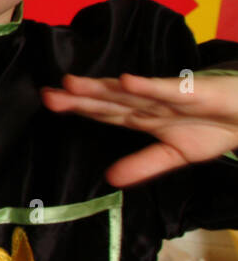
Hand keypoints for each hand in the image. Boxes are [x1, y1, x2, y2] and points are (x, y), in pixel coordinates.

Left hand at [41, 73, 237, 185]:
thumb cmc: (213, 128)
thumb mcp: (174, 154)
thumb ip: (142, 165)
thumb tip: (109, 179)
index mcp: (143, 117)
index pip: (104, 113)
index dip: (76, 108)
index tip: (48, 103)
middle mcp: (150, 103)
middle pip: (109, 101)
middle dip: (79, 98)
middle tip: (47, 94)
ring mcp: (170, 96)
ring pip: (131, 93)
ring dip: (102, 87)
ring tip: (72, 83)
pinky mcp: (194, 92)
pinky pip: (168, 90)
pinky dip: (148, 86)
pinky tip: (126, 81)